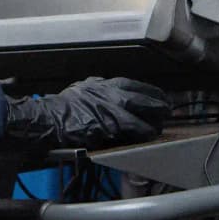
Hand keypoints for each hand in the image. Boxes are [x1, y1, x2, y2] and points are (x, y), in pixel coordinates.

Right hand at [2, 76, 169, 150]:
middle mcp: (108, 92)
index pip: (134, 84)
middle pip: (140, 96)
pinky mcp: (106, 125)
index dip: (150, 91)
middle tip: (168, 109)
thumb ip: (100, 89)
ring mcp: (108, 108)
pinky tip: (149, 135)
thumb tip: (112, 91)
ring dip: (152, 119)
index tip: (160, 96)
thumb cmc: (65, 105)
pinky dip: (141, 131)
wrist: (50, 118)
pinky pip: (129, 128)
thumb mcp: (84, 88)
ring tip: (161, 125)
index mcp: (104, 83)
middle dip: (157, 103)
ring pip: (138, 112)